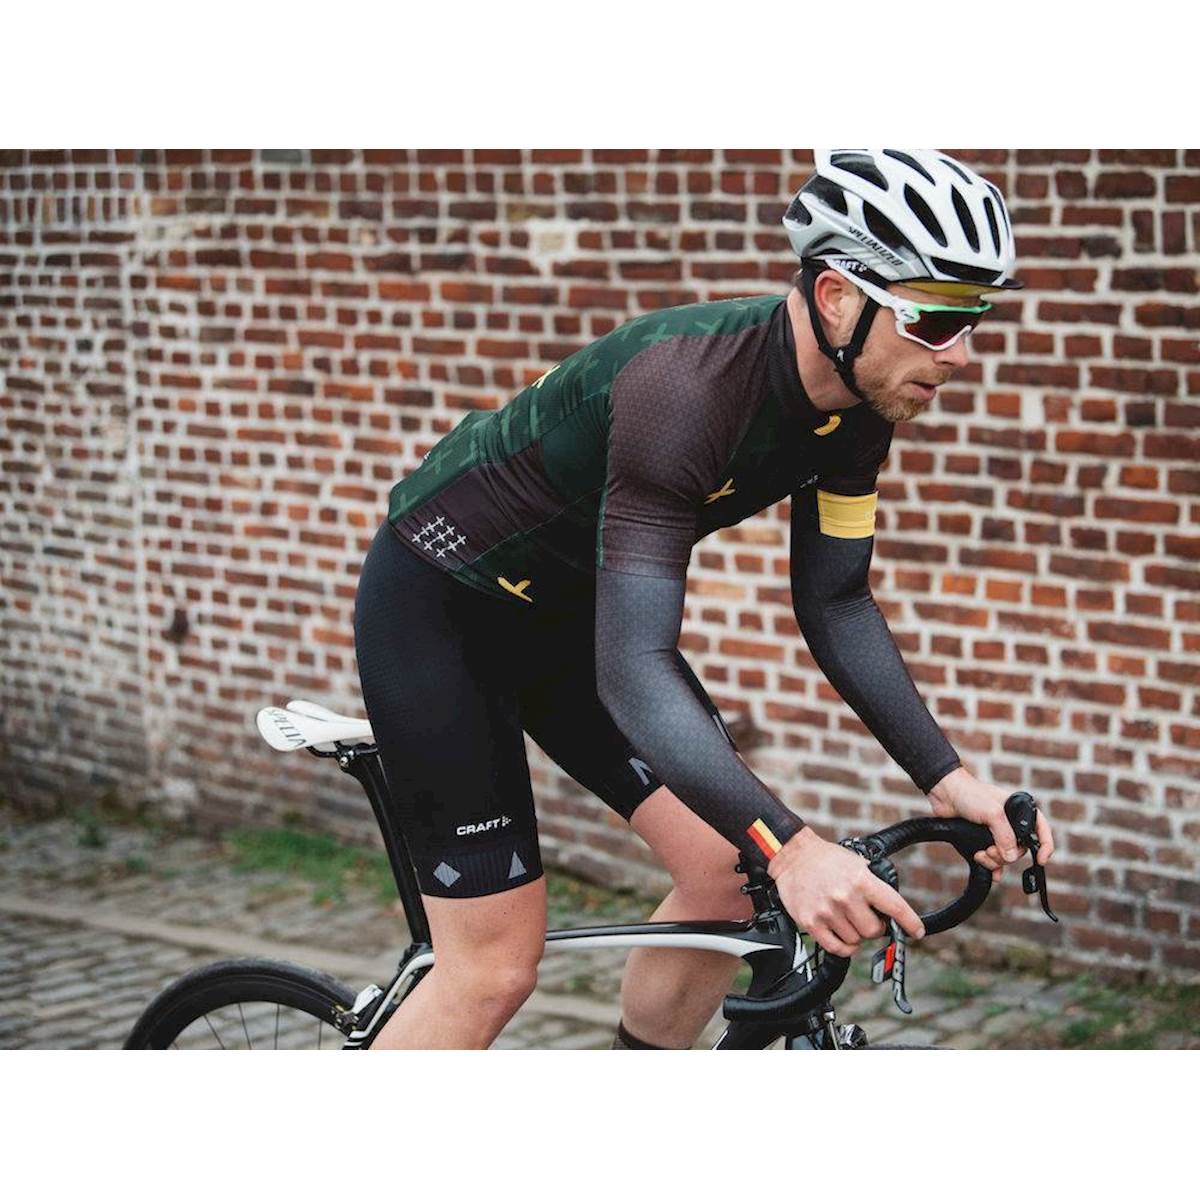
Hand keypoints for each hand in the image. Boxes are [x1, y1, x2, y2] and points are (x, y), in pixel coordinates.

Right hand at [767, 826, 924, 957]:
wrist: (793, 856)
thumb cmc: (827, 860)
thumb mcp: (857, 863)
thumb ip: (874, 885)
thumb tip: (891, 911)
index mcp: (861, 880)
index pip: (895, 907)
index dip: (910, 923)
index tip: (916, 932)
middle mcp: (845, 897)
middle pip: (874, 931)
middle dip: (874, 927)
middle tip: (866, 918)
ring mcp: (827, 911)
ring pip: (856, 941)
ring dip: (856, 935)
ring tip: (847, 920)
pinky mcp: (811, 922)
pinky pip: (837, 948)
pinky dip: (844, 947)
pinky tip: (842, 935)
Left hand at [928, 767, 1054, 877]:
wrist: (945, 793)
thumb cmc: (970, 794)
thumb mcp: (993, 813)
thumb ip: (1004, 836)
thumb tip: (1011, 857)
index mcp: (1019, 811)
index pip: (1041, 830)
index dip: (1046, 846)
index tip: (1042, 860)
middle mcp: (1009, 823)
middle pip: (1019, 849)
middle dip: (1006, 855)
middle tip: (990, 850)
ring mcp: (995, 832)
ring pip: (1005, 856)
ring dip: (994, 861)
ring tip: (981, 854)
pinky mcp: (982, 840)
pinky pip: (993, 860)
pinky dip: (993, 868)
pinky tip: (993, 875)